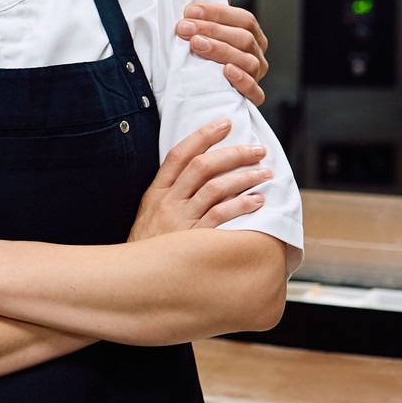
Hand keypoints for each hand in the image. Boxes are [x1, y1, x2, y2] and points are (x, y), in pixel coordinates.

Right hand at [129, 119, 271, 241]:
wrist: (136, 279)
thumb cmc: (149, 245)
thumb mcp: (150, 214)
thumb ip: (171, 192)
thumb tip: (201, 170)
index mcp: (157, 191)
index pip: (180, 154)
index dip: (203, 136)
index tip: (225, 124)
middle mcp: (169, 202)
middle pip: (203, 166)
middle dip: (233, 154)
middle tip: (257, 150)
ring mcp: (182, 220)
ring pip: (216, 188)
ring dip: (244, 178)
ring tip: (265, 174)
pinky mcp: (194, 240)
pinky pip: (221, 217)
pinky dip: (241, 206)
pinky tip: (257, 201)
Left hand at [175, 0, 270, 105]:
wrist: (194, 87)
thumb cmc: (205, 45)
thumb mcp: (210, 16)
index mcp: (250, 33)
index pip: (242, 18)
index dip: (216, 13)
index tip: (188, 10)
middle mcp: (256, 53)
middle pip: (243, 38)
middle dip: (212, 30)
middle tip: (184, 29)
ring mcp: (255, 76)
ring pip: (246, 61)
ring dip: (220, 51)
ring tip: (197, 46)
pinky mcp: (249, 98)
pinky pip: (253, 92)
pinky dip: (241, 81)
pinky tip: (225, 72)